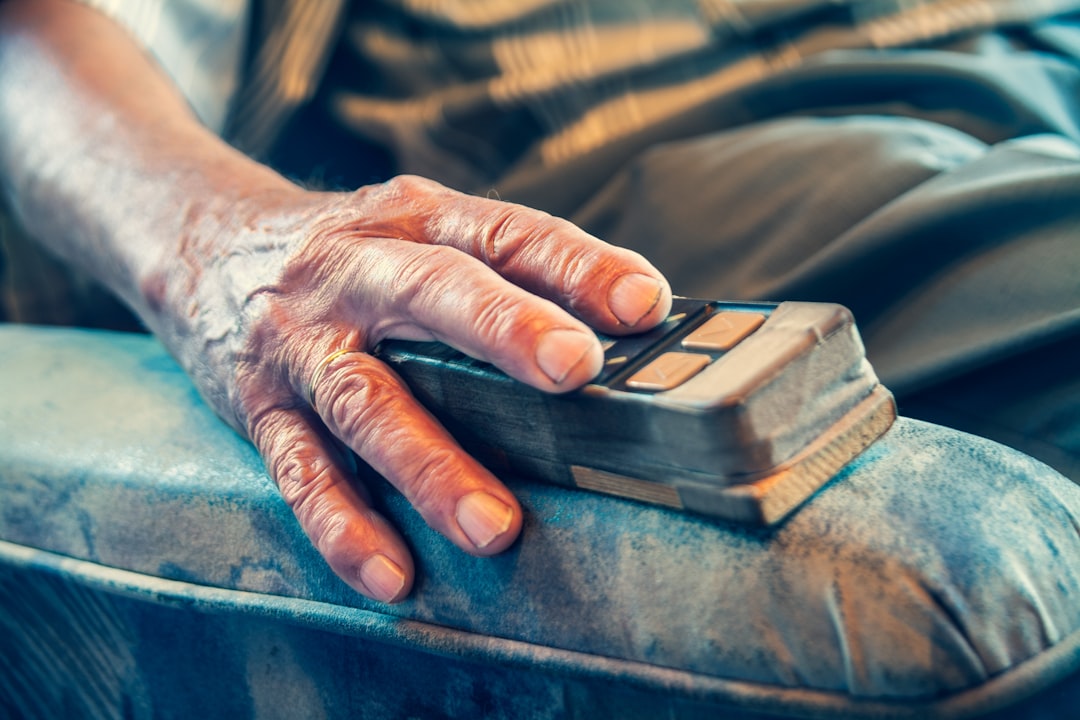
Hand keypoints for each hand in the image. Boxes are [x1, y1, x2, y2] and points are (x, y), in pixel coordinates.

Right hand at [154, 174, 671, 601]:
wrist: (201, 243)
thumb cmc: (347, 251)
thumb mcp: (417, 228)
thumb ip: (501, 269)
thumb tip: (625, 330)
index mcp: (413, 219)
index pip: (505, 231)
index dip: (577, 264)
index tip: (644, 306)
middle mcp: (354, 270)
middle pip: (431, 291)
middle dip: (503, 329)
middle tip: (573, 371)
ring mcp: (302, 340)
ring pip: (365, 399)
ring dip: (429, 463)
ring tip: (493, 526)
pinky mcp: (258, 404)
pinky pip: (299, 470)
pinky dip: (343, 523)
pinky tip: (391, 571)